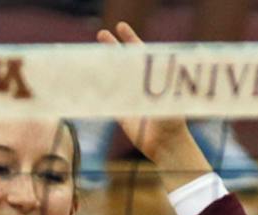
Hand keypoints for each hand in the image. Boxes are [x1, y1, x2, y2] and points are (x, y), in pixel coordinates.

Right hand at [95, 22, 213, 185]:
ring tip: (90, 53)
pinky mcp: (121, 112)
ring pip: (112, 76)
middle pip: (123, 61)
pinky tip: (86, 77)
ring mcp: (129, 97)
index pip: (140, 52)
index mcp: (151, 77)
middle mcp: (139, 84)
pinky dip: (97, 88)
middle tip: (101, 33)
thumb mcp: (166, 92)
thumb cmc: (171, 118)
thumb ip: (158, 77)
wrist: (166, 143)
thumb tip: (148, 57)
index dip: (130, 39)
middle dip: (112, 47)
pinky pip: (106, 97)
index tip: (121, 27)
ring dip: (101, 65)